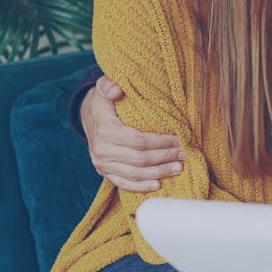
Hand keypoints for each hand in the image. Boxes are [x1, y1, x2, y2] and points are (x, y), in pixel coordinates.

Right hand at [80, 75, 185, 191]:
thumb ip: (110, 85)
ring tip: (178, 168)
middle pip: (139, 159)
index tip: (178, 139)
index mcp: (104, 129)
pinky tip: (158, 184)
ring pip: (134, 173)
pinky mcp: (104, 172)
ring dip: (158, 172)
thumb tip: (117, 91)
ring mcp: (102, 163)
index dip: (160, 142)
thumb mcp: (104, 86)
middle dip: (164, 157)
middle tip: (183, 154)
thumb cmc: (104, 101)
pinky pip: (123, 183)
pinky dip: (141, 186)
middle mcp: (102, 149)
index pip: (138, 140)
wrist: (89, 116)